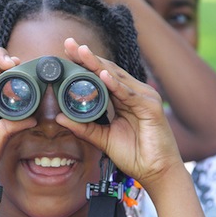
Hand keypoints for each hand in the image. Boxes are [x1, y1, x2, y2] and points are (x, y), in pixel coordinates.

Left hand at [57, 38, 183, 189]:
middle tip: (69, 44)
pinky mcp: (151, 108)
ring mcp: (144, 98)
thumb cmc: (134, 155)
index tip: (66, 52)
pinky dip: (116, 85)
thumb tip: (59, 118)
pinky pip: (129, 94)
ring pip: (117, 78)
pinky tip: (103, 76)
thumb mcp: (103, 139)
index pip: (101, 76)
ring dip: (98, 65)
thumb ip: (83, 127)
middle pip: (108, 71)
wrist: (156, 172)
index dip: (84, 64)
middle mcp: (133, 93)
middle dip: (87, 57)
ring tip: (81, 53)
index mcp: (122, 98)